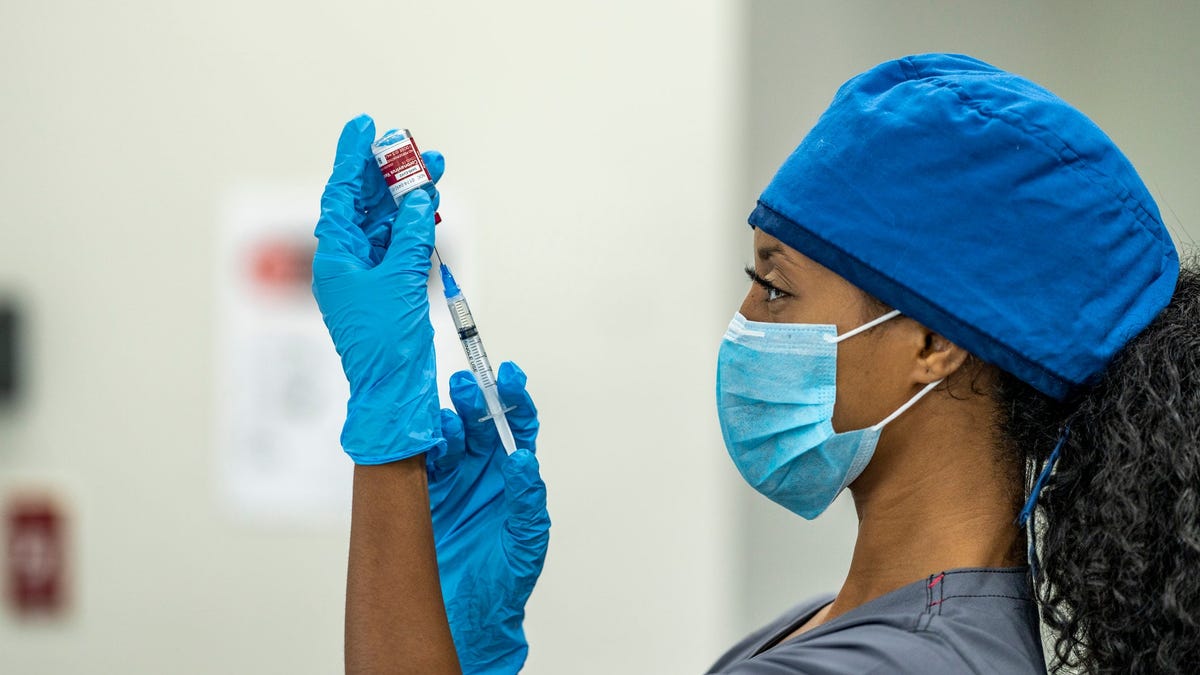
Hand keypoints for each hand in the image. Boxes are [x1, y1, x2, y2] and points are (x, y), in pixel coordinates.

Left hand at [312, 114, 447, 463]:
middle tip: (410, 144)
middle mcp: (349, 261)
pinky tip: (433, 209)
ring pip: (388, 221)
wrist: (392, 391)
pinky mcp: (391, 287)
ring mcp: (371, 274)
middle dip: (388, 172)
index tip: (365, 126)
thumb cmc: (385, 345)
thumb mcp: (401, 282)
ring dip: (410, 196)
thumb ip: (412, 236)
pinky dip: (418, 226)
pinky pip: (402, 245)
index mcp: (336, 257)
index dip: (353, 158)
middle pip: (365, 203)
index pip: (341, 195)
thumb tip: (419, 200)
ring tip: (434, 168)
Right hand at [430, 362, 549, 673]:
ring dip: (447, 422)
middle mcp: (485, 470)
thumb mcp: (527, 540)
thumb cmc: (506, 579)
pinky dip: (422, 448)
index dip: (515, 398)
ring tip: (445, 420)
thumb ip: (527, 500)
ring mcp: (455, 480)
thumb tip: (524, 461)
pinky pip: (422, 462)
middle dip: (475, 400)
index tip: (509, 376)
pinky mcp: (426, 494)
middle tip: (466, 387)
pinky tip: (424, 441)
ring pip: (450, 437)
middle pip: (481, 422)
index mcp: (515, 475)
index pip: (518, 426)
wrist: (470, 614)